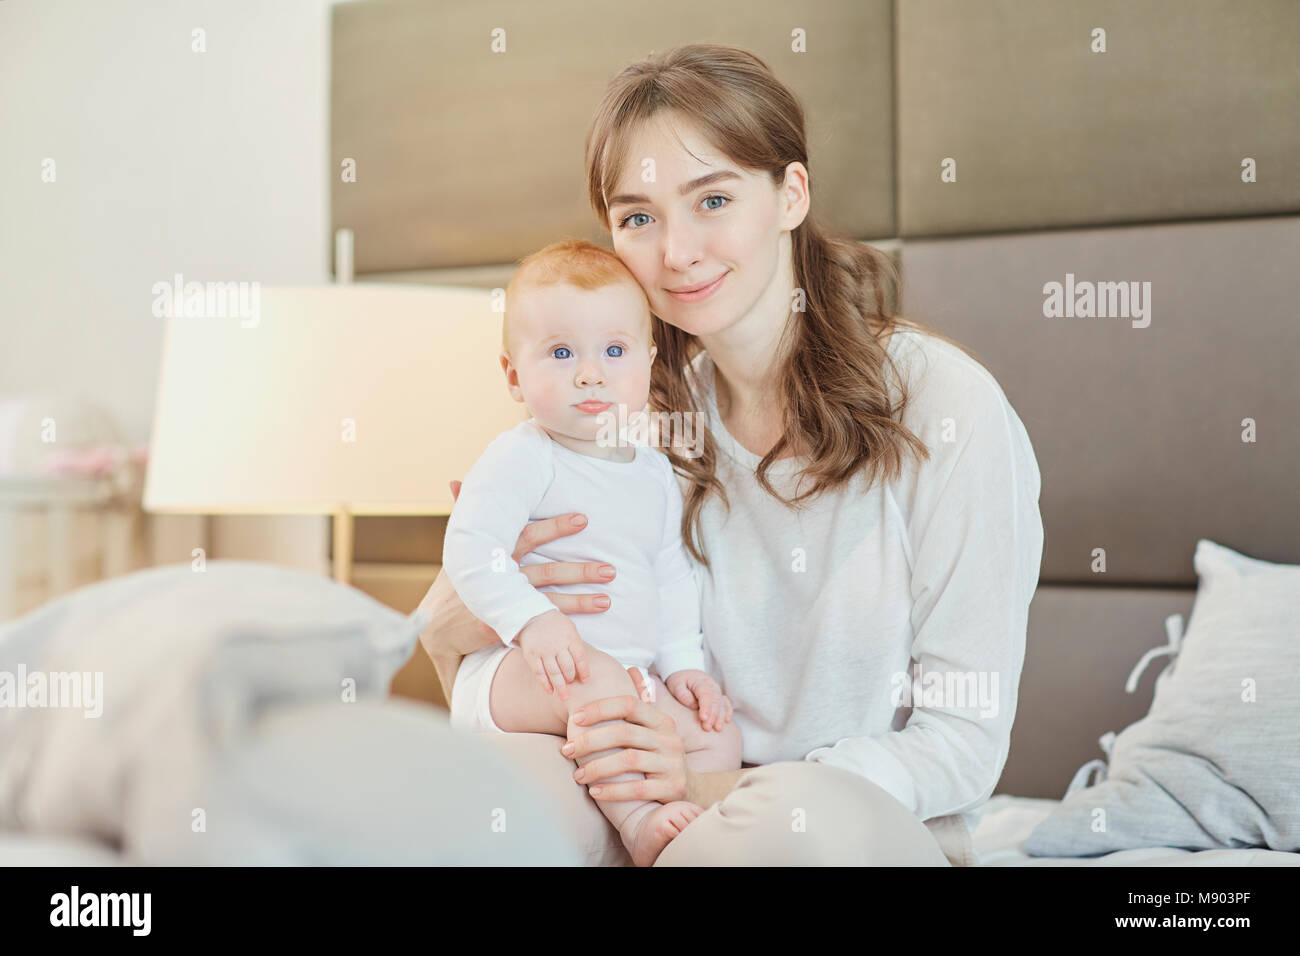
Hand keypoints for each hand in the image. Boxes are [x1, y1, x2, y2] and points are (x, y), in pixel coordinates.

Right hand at [416, 480, 616, 698]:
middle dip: (579, 570)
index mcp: (495, 556)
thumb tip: (455, 480)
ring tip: (607, 600)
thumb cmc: (453, 581)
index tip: (584, 519)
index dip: (555, 528)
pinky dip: (564, 622)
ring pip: (548, 602)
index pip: (529, 537)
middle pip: (547, 573)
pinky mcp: (505, 627)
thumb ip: (461, 511)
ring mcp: (505, 606)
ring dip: (579, 599)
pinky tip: (584, 624)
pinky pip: (538, 625)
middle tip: (610, 568)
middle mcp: (503, 580)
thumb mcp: (456, 546)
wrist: (437, 627)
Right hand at [515, 609, 590, 700]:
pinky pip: (539, 673)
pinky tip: (550, 691)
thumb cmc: (556, 625)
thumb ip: (577, 645)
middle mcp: (557, 644)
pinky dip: (545, 684)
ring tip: (564, 697)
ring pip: (554, 672)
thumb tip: (584, 667)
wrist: (532, 615)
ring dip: (560, 686)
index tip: (586, 680)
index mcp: (570, 637)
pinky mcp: (531, 654)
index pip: (580, 657)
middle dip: (571, 679)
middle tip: (572, 687)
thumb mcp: (571, 628)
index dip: (584, 670)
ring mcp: (543, 650)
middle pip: (567, 667)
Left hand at [561, 666, 689, 803]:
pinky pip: (638, 788)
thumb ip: (640, 707)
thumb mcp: (654, 730)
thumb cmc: (658, 756)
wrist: (691, 789)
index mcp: (661, 720)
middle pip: (625, 733)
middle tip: (567, 750)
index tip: (574, 718)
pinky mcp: (674, 787)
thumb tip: (631, 669)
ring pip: (630, 760)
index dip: (600, 708)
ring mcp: (673, 763)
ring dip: (598, 768)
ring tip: (578, 775)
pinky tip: (595, 791)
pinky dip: (613, 791)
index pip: (629, 704)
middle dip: (590, 741)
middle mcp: (670, 738)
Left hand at [665, 669, 732, 732]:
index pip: (706, 694)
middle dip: (713, 715)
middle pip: (715, 700)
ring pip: (722, 702)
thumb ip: (683, 694)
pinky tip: (726, 721)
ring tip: (717, 728)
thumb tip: (694, 705)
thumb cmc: (679, 681)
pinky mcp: (718, 696)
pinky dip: (727, 711)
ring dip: (720, 716)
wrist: (685, 674)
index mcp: (700, 682)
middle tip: (707, 728)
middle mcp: (711, 685)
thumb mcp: (676, 685)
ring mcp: (716, 690)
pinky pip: (726, 703)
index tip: (703, 718)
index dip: (706, 706)